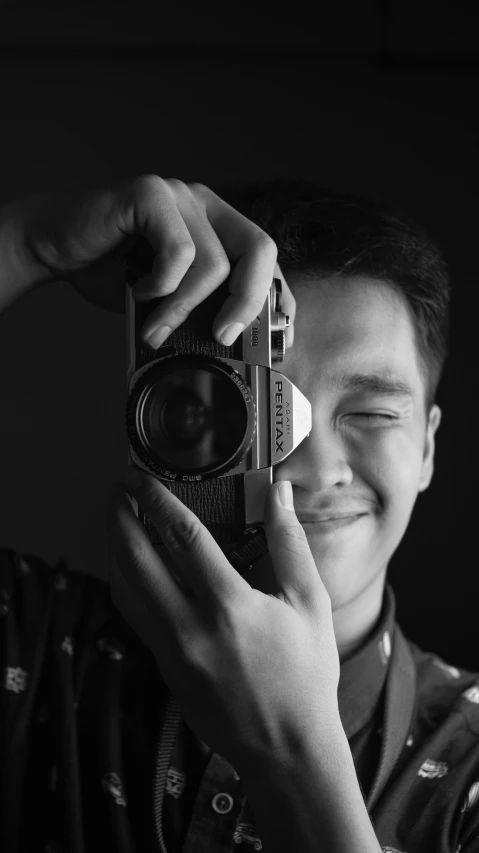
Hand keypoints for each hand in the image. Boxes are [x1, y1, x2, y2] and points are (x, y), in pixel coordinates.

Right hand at [5, 176, 294, 348]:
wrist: (54, 247)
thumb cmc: (111, 271)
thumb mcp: (167, 299)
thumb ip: (199, 308)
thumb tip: (232, 346)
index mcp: (217, 226)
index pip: (266, 259)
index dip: (278, 298)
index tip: (278, 338)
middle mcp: (205, 204)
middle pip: (259, 250)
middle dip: (247, 303)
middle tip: (223, 337)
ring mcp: (180, 195)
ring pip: (213, 262)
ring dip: (183, 307)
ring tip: (156, 325)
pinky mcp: (152, 195)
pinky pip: (178, 251)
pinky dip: (160, 285)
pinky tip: (138, 290)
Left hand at [106, 469, 340, 777]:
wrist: (288, 749)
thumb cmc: (306, 676)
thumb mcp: (311, 604)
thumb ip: (291, 544)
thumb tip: (281, 494)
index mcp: (230, 607)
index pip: (182, 538)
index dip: (156, 500)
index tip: (140, 476)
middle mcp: (191, 628)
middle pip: (136, 561)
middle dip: (119, 518)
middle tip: (116, 490)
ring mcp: (172, 653)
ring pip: (126, 591)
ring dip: (115, 550)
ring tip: (117, 522)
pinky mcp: (166, 670)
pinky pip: (136, 618)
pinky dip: (127, 586)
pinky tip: (133, 570)